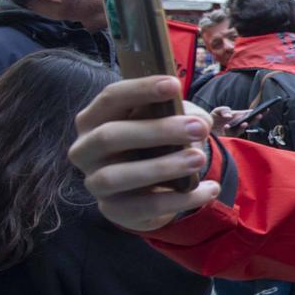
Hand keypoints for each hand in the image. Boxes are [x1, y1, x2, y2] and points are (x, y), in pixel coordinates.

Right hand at [68, 77, 220, 231]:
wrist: (147, 188)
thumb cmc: (154, 143)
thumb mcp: (166, 122)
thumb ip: (181, 116)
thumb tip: (198, 122)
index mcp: (94, 119)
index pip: (110, 98)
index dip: (140, 89)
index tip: (174, 84)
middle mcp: (85, 150)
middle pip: (110, 136)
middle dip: (157, 130)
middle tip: (198, 128)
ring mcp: (95, 182)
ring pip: (117, 176)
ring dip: (163, 167)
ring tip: (200, 159)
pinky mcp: (113, 210)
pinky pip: (145, 207)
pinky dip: (180, 200)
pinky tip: (209, 190)